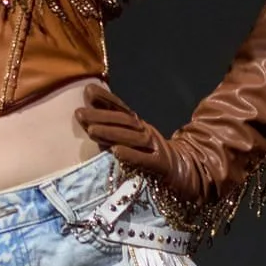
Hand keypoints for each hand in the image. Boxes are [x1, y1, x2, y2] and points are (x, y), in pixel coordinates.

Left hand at [76, 83, 211, 209]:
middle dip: (101, 116)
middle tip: (79, 114)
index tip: (87, 91)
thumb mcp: (129, 141)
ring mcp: (155, 148)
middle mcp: (147, 132)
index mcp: (139, 126)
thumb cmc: (150, 158)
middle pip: (124, 121)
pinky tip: (116, 152)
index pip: (121, 109)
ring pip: (133, 138)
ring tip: (91, 130)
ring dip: (111, 133)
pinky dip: (131, 155)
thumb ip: (111, 130)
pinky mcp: (162, 166)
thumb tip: (86, 115)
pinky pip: (145, 160)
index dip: (105, 98)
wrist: (186, 175)